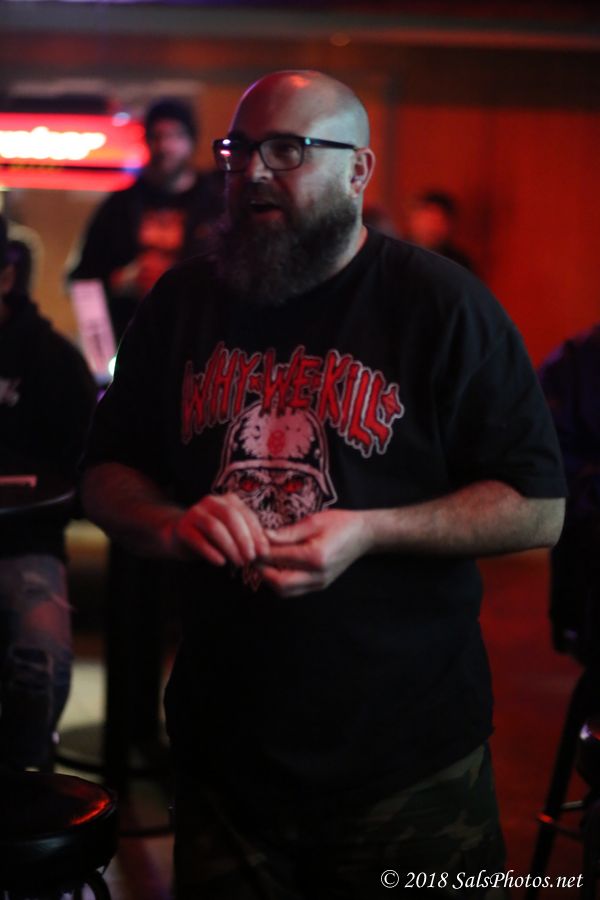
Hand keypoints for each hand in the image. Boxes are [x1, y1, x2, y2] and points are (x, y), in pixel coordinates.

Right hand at [167, 493, 269, 567]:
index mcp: (227, 500)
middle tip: (250, 558)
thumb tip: (264, 550)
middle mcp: (211, 501)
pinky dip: (211, 552)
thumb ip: (248, 537)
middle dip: (243, 539)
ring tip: (238, 562)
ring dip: (229, 547)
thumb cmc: (213, 537)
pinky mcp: (182, 527)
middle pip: (231, 517)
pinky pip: (198, 540)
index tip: (263, 552)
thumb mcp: (232, 534)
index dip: (256, 533)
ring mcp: (195, 513)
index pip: (245, 514)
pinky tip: (221, 563)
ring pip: (215, 527)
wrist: (180, 537)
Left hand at [259, 509, 373, 597]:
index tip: (247, 544)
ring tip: (261, 562)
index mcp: (316, 556)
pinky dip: (280, 581)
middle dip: (262, 571)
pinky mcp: (319, 586)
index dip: (260, 553)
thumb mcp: (314, 521)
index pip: (279, 558)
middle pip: (280, 583)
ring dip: (269, 579)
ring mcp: (319, 583)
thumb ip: (288, 532)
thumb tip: (264, 536)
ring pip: (285, 591)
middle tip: (251, 556)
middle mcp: (317, 575)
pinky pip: (294, 590)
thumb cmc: (340, 523)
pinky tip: (275, 567)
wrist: (364, 535)